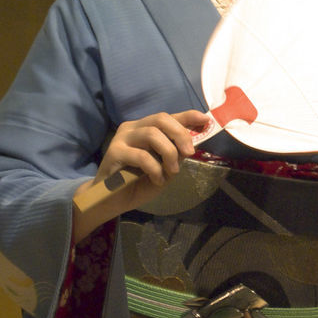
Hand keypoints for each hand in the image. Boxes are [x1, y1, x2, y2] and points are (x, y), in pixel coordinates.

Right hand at [73, 109, 209, 241]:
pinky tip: (157, 180)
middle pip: (161, 118)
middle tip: (189, 153)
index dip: (188, 116)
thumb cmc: (138, 183)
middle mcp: (132, 128)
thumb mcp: (164, 168)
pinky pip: (141, 155)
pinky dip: (155, 169)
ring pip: (152, 134)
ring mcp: (121, 138)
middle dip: (180, 134)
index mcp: (145, 128)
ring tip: (172, 171)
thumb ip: (175, 155)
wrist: (111, 201)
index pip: (168, 116)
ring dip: (168, 153)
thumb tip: (190, 145)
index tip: (205, 120)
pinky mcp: (113, 152)